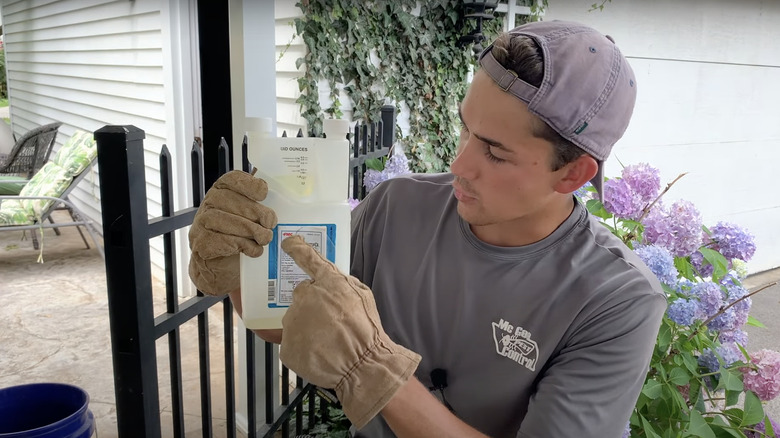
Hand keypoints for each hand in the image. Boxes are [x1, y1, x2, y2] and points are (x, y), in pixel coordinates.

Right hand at [188, 170, 276, 295]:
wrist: (223, 268)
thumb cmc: (241, 237)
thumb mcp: (252, 216)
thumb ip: (262, 202)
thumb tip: (286, 189)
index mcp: (223, 190)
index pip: (233, 179)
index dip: (250, 185)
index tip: (264, 194)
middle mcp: (210, 203)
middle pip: (234, 201)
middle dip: (258, 214)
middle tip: (270, 225)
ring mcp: (202, 223)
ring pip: (228, 221)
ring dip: (252, 231)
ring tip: (264, 239)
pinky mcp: (201, 243)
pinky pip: (223, 241)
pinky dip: (243, 246)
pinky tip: (253, 250)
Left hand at [279, 235, 420, 428]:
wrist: (362, 364)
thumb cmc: (367, 330)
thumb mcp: (362, 295)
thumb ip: (341, 284)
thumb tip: (328, 280)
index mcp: (327, 283)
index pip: (308, 259)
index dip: (296, 248)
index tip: (287, 241)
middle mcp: (305, 298)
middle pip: (302, 297)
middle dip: (312, 305)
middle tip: (331, 322)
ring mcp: (293, 323)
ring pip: (296, 320)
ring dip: (308, 326)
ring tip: (328, 340)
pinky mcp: (287, 346)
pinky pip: (293, 342)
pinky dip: (303, 346)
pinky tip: (320, 352)